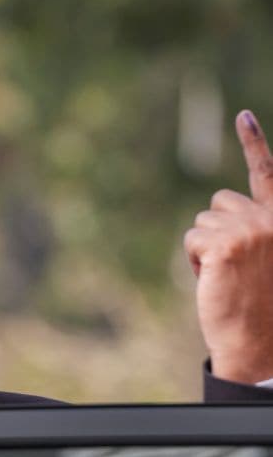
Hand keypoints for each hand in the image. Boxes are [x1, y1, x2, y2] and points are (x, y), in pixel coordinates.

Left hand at [184, 110, 272, 383]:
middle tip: (233, 267)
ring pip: (201, 223)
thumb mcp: (264, 259)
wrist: (262, 342)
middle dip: (215, 231)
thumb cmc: (261, 305)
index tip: (242, 115)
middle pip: (218, 203)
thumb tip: (218, 213)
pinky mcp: (226, 243)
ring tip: (226, 276)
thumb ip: (252, 229)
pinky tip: (215, 280)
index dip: (254, 142)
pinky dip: (195, 261)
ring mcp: (250, 228)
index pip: (266, 174)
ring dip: (204, 249)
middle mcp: (271, 218)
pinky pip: (192, 240)